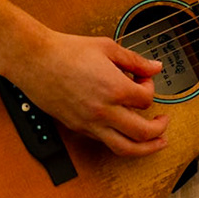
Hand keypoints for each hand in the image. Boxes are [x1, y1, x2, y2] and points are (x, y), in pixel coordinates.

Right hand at [7, 31, 170, 157]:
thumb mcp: (106, 47)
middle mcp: (104, 111)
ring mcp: (90, 123)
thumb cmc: (66, 50)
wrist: (34, 60)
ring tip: (156, 144)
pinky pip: (104, 142)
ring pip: (124, 148)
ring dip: (146, 149)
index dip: (150, 89)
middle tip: (164, 123)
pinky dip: (119, 140)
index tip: (143, 81)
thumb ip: (134, 60)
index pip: (147, 100)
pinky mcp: (77, 128)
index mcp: (115, 89)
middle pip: (143, 133)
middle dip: (159, 129)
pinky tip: (123, 133)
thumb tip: (155, 67)